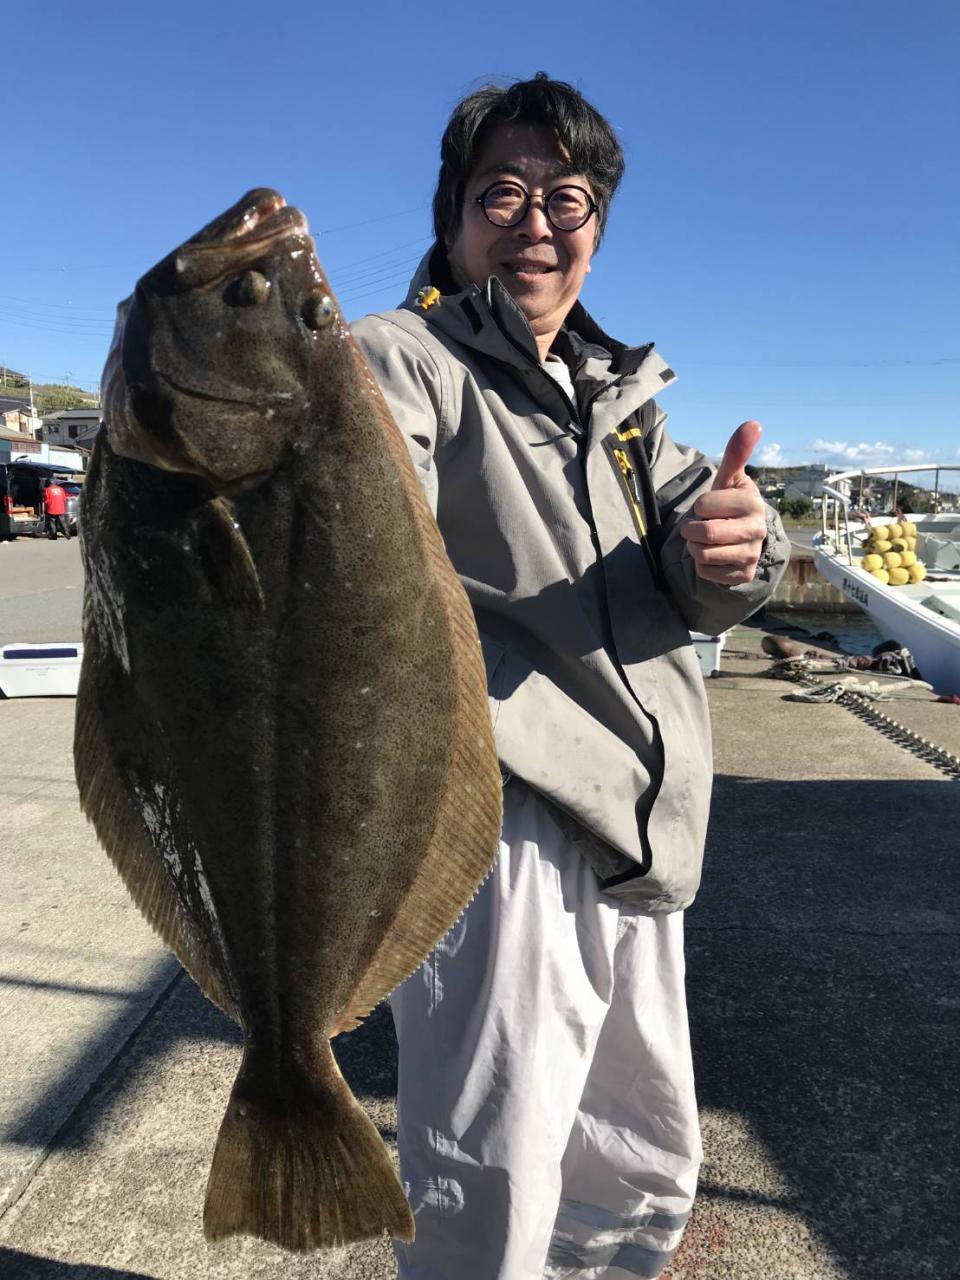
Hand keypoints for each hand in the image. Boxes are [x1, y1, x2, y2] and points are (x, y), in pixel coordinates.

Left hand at [680, 421, 767, 584]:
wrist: (744, 535)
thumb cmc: (730, 502)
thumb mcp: (729, 478)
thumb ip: (737, 452)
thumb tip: (753, 423)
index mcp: (752, 503)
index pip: (704, 506)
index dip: (699, 506)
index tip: (708, 506)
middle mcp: (756, 530)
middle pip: (705, 533)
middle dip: (691, 529)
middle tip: (696, 525)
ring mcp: (751, 555)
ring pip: (703, 555)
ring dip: (695, 547)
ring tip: (705, 539)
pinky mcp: (742, 575)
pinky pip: (707, 573)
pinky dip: (702, 565)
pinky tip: (714, 555)